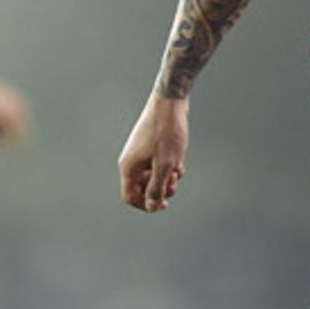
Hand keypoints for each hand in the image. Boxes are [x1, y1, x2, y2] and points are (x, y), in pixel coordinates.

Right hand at [118, 91, 189, 212]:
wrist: (170, 102)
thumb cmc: (167, 132)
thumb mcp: (165, 165)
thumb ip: (157, 188)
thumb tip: (152, 205)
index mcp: (129, 167)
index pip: (130, 196)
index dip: (146, 204)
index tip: (164, 204)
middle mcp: (132, 161)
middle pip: (142, 188)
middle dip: (160, 189)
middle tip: (174, 183)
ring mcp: (141, 152)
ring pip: (152, 176)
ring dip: (167, 178)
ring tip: (178, 170)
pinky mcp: (151, 146)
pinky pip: (158, 164)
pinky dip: (169, 166)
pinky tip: (180, 161)